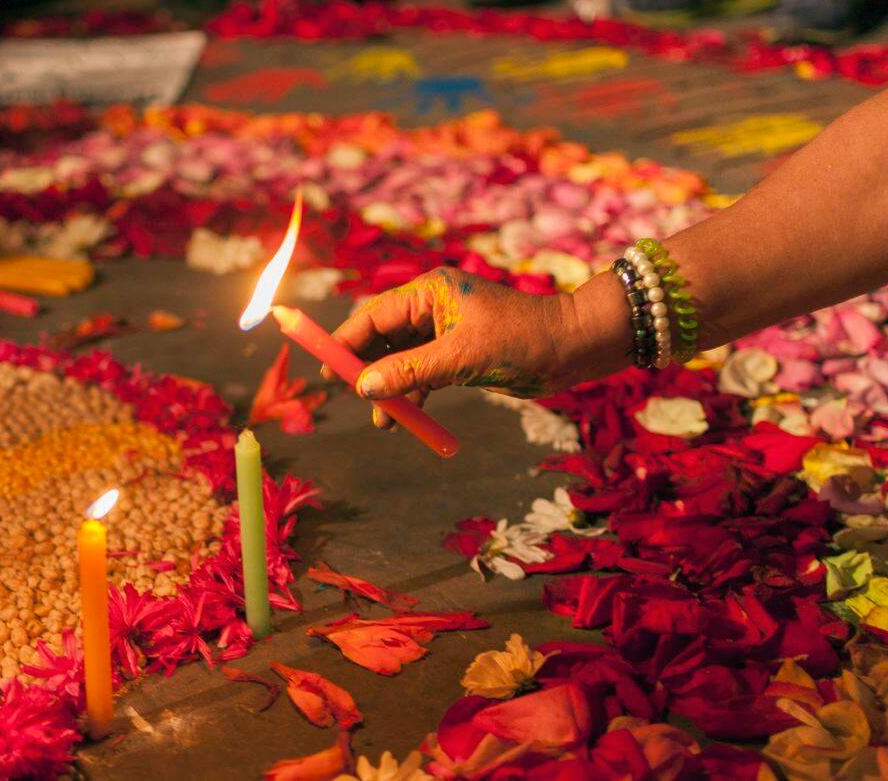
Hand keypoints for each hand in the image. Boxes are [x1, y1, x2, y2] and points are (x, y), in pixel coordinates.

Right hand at [324, 268, 595, 428]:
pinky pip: (421, 374)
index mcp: (430, 292)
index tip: (324, 367)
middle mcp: (433, 308)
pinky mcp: (458, 355)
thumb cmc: (523, 340)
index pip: (374, 316)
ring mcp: (445, 333)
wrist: (574, 349)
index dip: (346, 341)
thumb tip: (363, 386)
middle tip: (350, 396)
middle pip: (381, 338)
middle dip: (366, 369)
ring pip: (400, 360)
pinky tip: (405, 417)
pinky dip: (411, 394)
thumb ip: (410, 371)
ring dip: (389, 388)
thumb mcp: (462, 357)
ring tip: (383, 421)